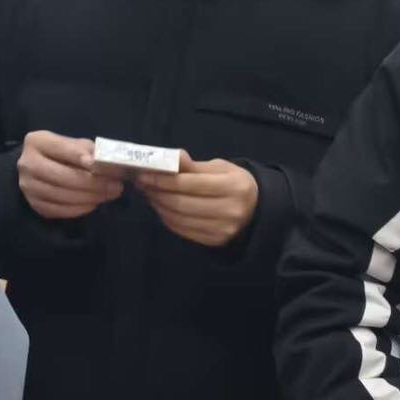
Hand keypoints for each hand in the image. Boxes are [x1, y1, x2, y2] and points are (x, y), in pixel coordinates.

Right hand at [17, 132, 123, 219]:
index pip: (61, 149)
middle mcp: (28, 163)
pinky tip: (93, 203)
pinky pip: (60, 210)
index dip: (79, 156)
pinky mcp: (35, 204)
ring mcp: (28, 186)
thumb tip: (107, 163)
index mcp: (37, 142)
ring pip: (62, 195)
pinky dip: (80, 208)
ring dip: (90, 197)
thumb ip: (89, 151)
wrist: (38, 168)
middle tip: (116, 186)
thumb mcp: (74, 144)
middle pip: (62, 176)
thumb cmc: (63, 154)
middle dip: (93, 183)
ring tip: (109, 194)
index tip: (96, 164)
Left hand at [135, 153, 257, 247]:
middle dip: (157, 193)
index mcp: (234, 187)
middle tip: (143, 185)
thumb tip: (171, 158)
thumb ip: (193, 166)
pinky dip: (168, 218)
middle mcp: (230, 210)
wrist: (255, 209)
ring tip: (151, 195)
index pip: (190, 184)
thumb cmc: (234, 183)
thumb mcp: (220, 168)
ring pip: (179, 218)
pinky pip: (183, 230)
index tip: (144, 174)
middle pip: (182, 203)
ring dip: (159, 206)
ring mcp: (223, 229)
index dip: (163, 180)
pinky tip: (163, 208)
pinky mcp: (215, 241)